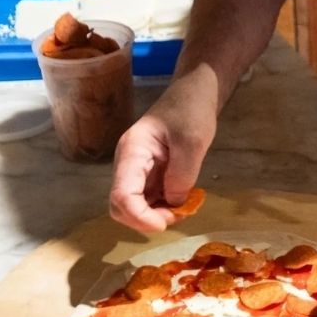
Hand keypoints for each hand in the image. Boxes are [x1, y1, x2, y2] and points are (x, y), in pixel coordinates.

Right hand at [109, 81, 216, 231]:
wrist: (194, 93)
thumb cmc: (191, 110)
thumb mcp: (192, 141)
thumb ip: (182, 176)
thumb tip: (172, 203)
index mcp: (132, 152)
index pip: (122, 195)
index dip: (140, 217)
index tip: (165, 223)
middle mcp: (128, 164)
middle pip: (121, 206)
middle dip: (146, 219)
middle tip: (177, 214)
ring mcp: (137, 170)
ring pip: (134, 207)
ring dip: (155, 216)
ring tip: (184, 208)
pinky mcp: (149, 174)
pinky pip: (148, 200)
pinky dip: (162, 208)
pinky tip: (182, 202)